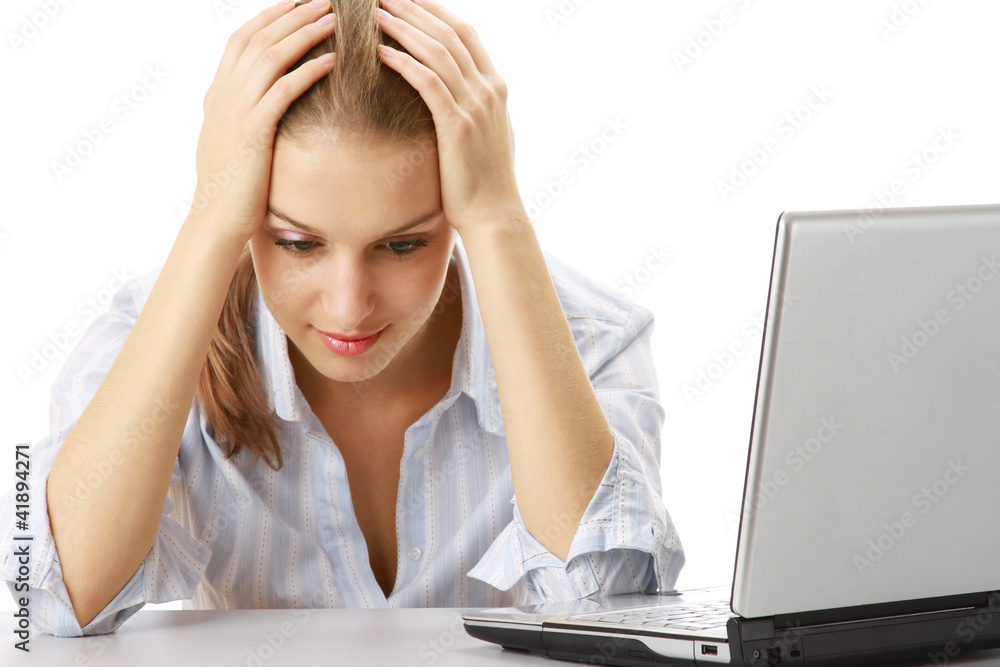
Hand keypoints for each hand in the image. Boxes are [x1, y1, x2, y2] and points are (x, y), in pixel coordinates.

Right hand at [190, 0, 337, 240]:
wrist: (215, 221)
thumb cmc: (232, 190)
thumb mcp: (233, 144)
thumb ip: (243, 118)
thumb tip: (262, 109)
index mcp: (218, 94)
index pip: (242, 39)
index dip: (271, 17)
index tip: (298, 2)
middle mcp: (223, 95)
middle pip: (258, 38)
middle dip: (293, 14)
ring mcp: (235, 111)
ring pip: (270, 56)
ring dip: (304, 33)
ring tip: (334, 17)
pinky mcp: (252, 131)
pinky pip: (282, 91)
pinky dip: (308, 71)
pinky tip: (333, 60)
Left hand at [375, 0, 527, 234]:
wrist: (494, 214)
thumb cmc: (483, 180)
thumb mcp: (486, 134)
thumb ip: (474, 107)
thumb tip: (456, 93)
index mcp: (495, 87)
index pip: (465, 33)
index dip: (435, 11)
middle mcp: (489, 90)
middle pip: (449, 33)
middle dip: (414, 9)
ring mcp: (476, 106)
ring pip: (437, 51)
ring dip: (404, 28)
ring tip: (375, 13)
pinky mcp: (457, 126)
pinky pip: (428, 83)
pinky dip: (404, 63)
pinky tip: (380, 52)